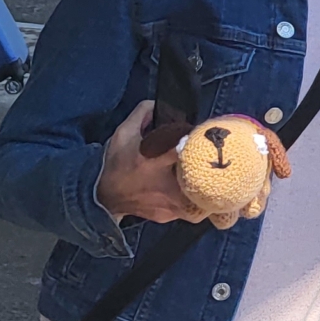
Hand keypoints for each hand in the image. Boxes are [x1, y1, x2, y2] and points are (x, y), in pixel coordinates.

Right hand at [92, 99, 209, 225]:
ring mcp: (169, 205)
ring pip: (202, 197)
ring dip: (208, 185)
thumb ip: (142, 114)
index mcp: (153, 162)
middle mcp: (165, 187)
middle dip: (212, 167)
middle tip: (215, 156)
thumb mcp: (123, 134)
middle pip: (203, 177)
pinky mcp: (170, 217)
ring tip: (208, 174)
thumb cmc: (115, 164)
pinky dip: (196, 197)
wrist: (104, 198)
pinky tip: (194, 188)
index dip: (198, 141)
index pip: (185, 149)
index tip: (202, 135)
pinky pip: (192, 208)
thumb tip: (161, 104)